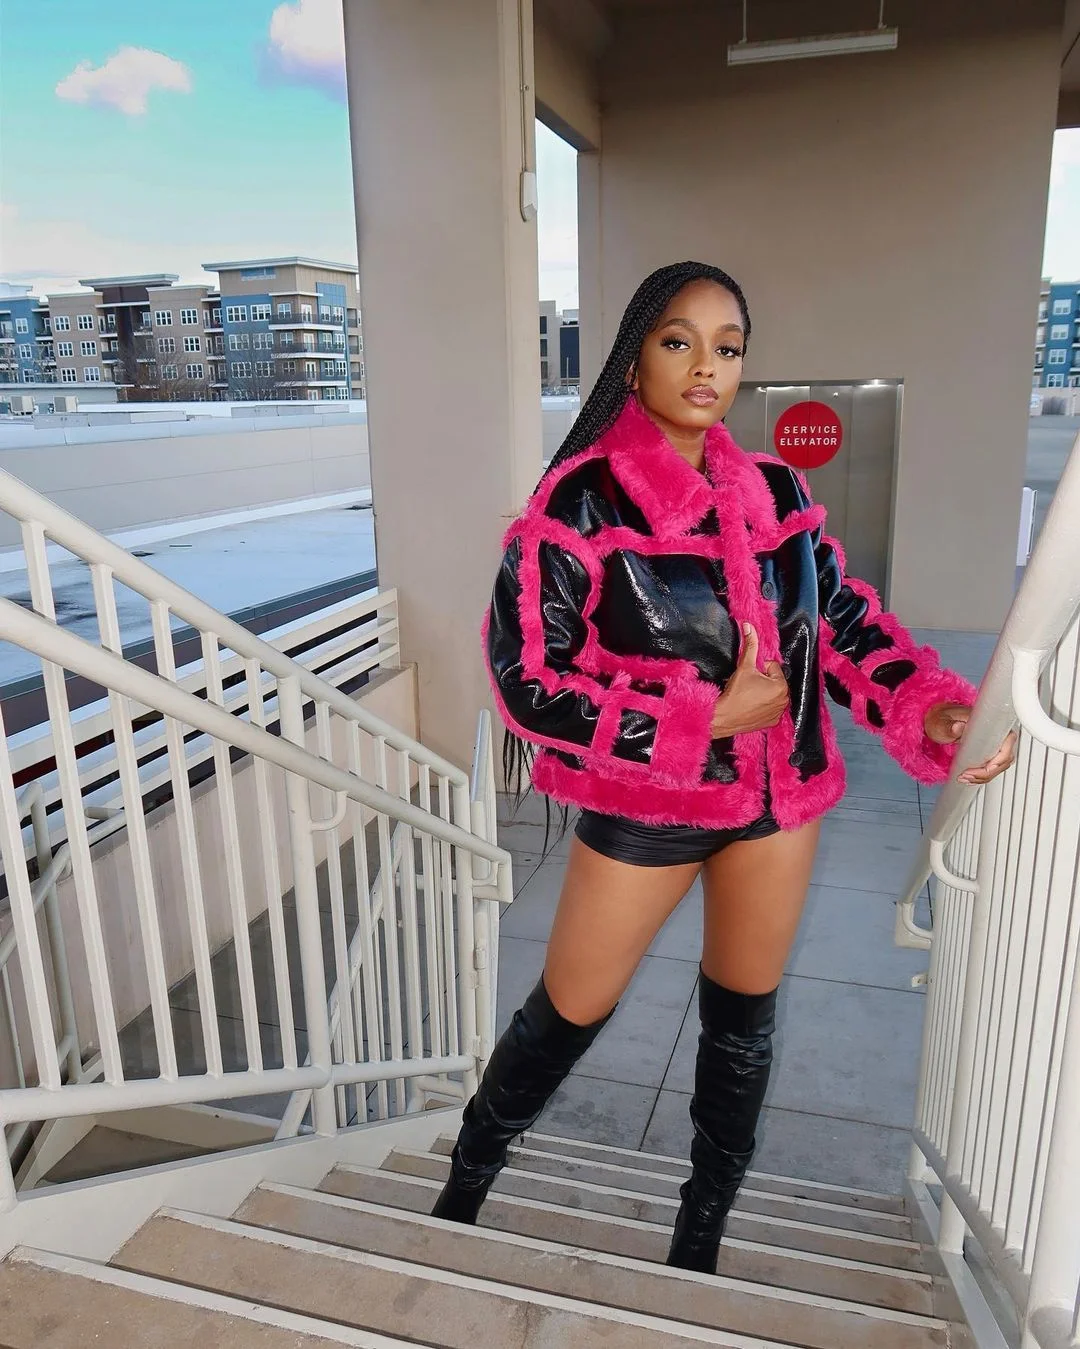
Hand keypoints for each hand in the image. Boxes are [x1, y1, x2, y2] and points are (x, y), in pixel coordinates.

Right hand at [710, 623, 789, 737]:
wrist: (724, 717)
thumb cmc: (735, 694)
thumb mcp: (744, 666)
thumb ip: (750, 645)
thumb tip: (749, 626)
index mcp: (781, 685)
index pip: (772, 666)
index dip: (759, 668)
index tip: (749, 676)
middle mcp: (784, 700)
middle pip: (773, 680)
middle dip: (762, 680)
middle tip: (748, 686)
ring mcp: (778, 712)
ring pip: (771, 693)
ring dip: (763, 692)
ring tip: (749, 695)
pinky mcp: (772, 721)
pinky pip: (770, 707)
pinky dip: (762, 705)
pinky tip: (751, 705)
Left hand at [923, 702, 1017, 784]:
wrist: (938, 722)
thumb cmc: (943, 719)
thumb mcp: (943, 723)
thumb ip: (949, 726)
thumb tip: (958, 727)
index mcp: (991, 724)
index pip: (1007, 745)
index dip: (998, 761)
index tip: (984, 769)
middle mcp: (996, 734)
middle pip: (1004, 760)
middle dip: (987, 772)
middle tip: (967, 775)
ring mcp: (993, 745)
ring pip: (999, 766)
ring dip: (984, 776)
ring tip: (965, 778)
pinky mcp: (987, 753)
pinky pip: (992, 768)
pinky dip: (982, 776)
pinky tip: (970, 778)